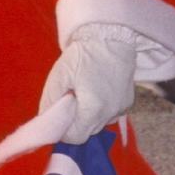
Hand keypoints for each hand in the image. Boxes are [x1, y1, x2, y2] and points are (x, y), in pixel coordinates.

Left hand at [38, 24, 141, 144]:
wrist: (111, 37)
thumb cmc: (82, 55)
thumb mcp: (59, 76)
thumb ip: (49, 102)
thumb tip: (46, 119)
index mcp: (93, 109)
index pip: (74, 137)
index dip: (63, 130)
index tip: (59, 115)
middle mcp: (110, 114)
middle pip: (87, 132)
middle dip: (75, 123)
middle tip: (69, 102)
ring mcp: (121, 109)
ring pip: (99, 124)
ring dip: (88, 117)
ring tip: (84, 95)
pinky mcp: (128, 103)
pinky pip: (110, 115)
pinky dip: (101, 110)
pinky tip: (97, 92)